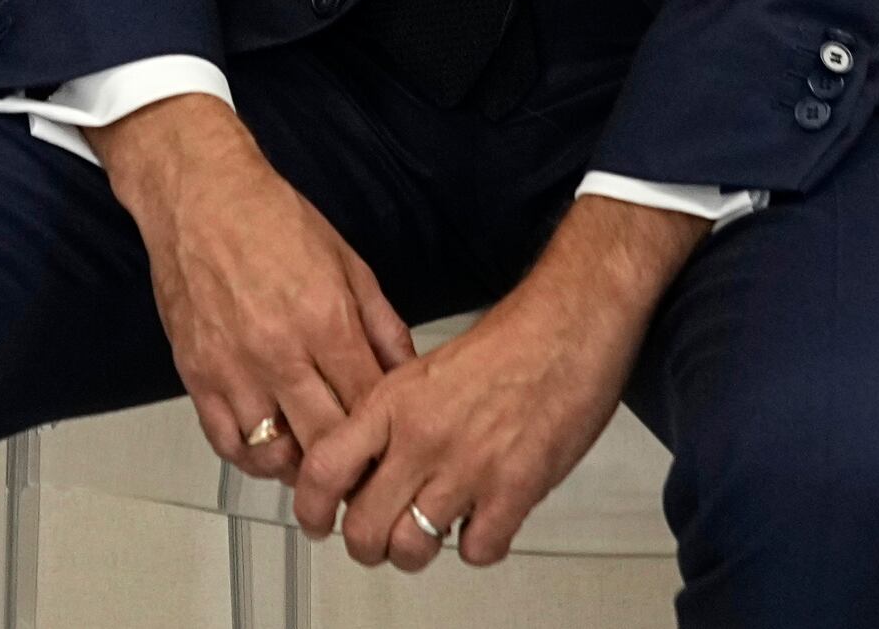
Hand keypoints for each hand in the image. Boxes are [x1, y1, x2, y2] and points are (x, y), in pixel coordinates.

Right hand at [96, 96, 414, 490]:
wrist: (199, 194)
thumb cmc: (269, 218)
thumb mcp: (348, 262)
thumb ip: (382, 325)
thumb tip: (408, 373)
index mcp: (325, 321)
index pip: (369, 407)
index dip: (388, 437)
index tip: (395, 448)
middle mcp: (279, 352)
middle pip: (327, 442)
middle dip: (351, 466)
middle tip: (363, 472)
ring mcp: (234, 367)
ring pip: (276, 454)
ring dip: (303, 467)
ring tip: (319, 463)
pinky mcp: (197, 374)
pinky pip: (227, 442)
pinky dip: (252, 458)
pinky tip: (272, 449)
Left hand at [291, 193, 702, 567]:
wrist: (566, 326)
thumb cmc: (505, 345)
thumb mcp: (423, 372)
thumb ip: (390, 419)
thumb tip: (365, 466)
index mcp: (393, 402)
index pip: (325, 467)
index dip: (312, 506)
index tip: (317, 520)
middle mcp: (422, 437)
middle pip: (364, 526)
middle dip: (366, 545)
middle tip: (376, 540)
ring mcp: (468, 467)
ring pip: (412, 548)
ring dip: (416, 551)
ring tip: (426, 535)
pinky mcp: (515, 488)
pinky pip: (477, 549)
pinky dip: (476, 546)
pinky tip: (481, 521)